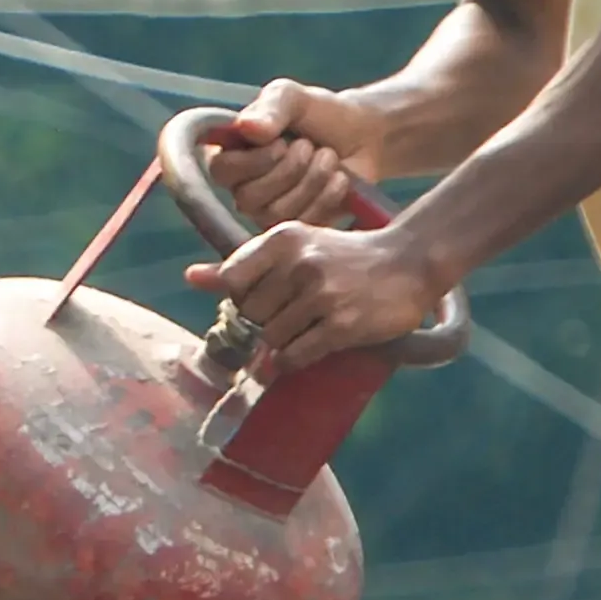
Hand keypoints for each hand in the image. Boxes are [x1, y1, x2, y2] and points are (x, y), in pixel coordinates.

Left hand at [185, 217, 455, 380]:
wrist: (409, 263)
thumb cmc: (343, 256)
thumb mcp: (294, 247)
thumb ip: (242, 264)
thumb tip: (191, 278)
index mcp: (284, 239)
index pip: (232, 281)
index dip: (243, 298)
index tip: (264, 298)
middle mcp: (300, 264)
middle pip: (251, 315)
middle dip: (264, 322)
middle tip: (293, 315)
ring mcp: (322, 296)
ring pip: (271, 339)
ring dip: (282, 343)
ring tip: (308, 327)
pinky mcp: (342, 325)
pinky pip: (295, 356)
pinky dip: (293, 360)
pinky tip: (307, 348)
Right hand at [204, 84, 387, 228]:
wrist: (363, 134)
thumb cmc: (320, 113)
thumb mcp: (293, 97)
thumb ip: (270, 107)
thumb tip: (247, 128)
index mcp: (231, 155)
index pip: (221, 171)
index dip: (254, 161)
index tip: (280, 142)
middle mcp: (242, 188)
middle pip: (248, 198)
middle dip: (291, 169)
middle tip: (311, 146)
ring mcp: (268, 213)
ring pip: (278, 212)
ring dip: (313, 179)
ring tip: (328, 157)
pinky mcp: (297, 226)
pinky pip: (304, 222)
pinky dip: (328, 196)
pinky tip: (339, 179)